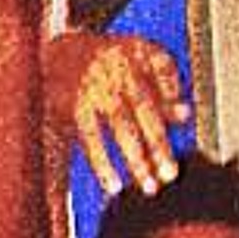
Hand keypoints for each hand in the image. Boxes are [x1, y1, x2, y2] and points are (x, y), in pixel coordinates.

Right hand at [48, 30, 188, 196]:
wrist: (53, 50)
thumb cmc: (104, 66)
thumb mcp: (132, 65)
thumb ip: (159, 88)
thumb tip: (186, 116)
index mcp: (135, 49)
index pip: (162, 65)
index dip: (172, 90)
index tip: (185, 117)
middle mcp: (116, 63)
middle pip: (144, 107)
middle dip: (159, 143)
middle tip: (170, 175)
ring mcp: (95, 83)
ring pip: (121, 125)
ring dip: (137, 159)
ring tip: (150, 188)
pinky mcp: (74, 102)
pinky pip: (91, 137)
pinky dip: (102, 163)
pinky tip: (114, 186)